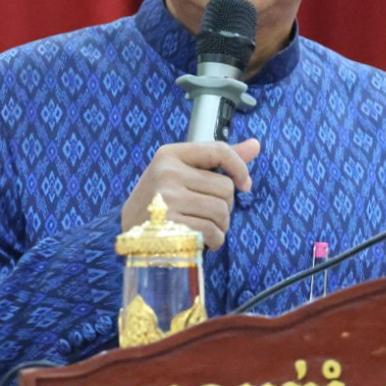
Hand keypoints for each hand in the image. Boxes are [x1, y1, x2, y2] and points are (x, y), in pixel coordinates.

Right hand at [120, 139, 260, 248]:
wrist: (129, 234)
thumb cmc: (161, 200)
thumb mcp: (182, 172)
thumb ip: (218, 159)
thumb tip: (255, 144)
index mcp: (170, 154)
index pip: (219, 150)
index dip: (240, 167)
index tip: (245, 184)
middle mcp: (167, 173)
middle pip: (225, 187)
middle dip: (226, 205)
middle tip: (210, 214)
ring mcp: (167, 199)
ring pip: (221, 211)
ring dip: (222, 225)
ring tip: (208, 228)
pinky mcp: (170, 225)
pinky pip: (211, 231)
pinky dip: (214, 240)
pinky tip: (203, 240)